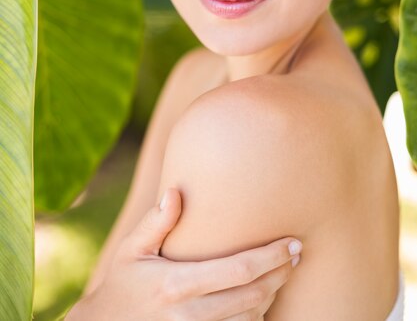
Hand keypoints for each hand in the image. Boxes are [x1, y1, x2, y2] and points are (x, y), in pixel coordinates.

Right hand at [65, 187, 301, 319]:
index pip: (238, 271)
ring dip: (271, 296)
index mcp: (177, 284)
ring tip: (282, 272)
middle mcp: (189, 315)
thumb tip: (176, 191)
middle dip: (280, 274)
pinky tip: (260, 298)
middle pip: (253, 296)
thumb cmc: (122, 283)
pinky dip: (255, 316)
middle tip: (297, 254)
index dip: (271, 257)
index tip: (292, 243)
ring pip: (250, 318)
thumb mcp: (131, 249)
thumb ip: (156, 222)